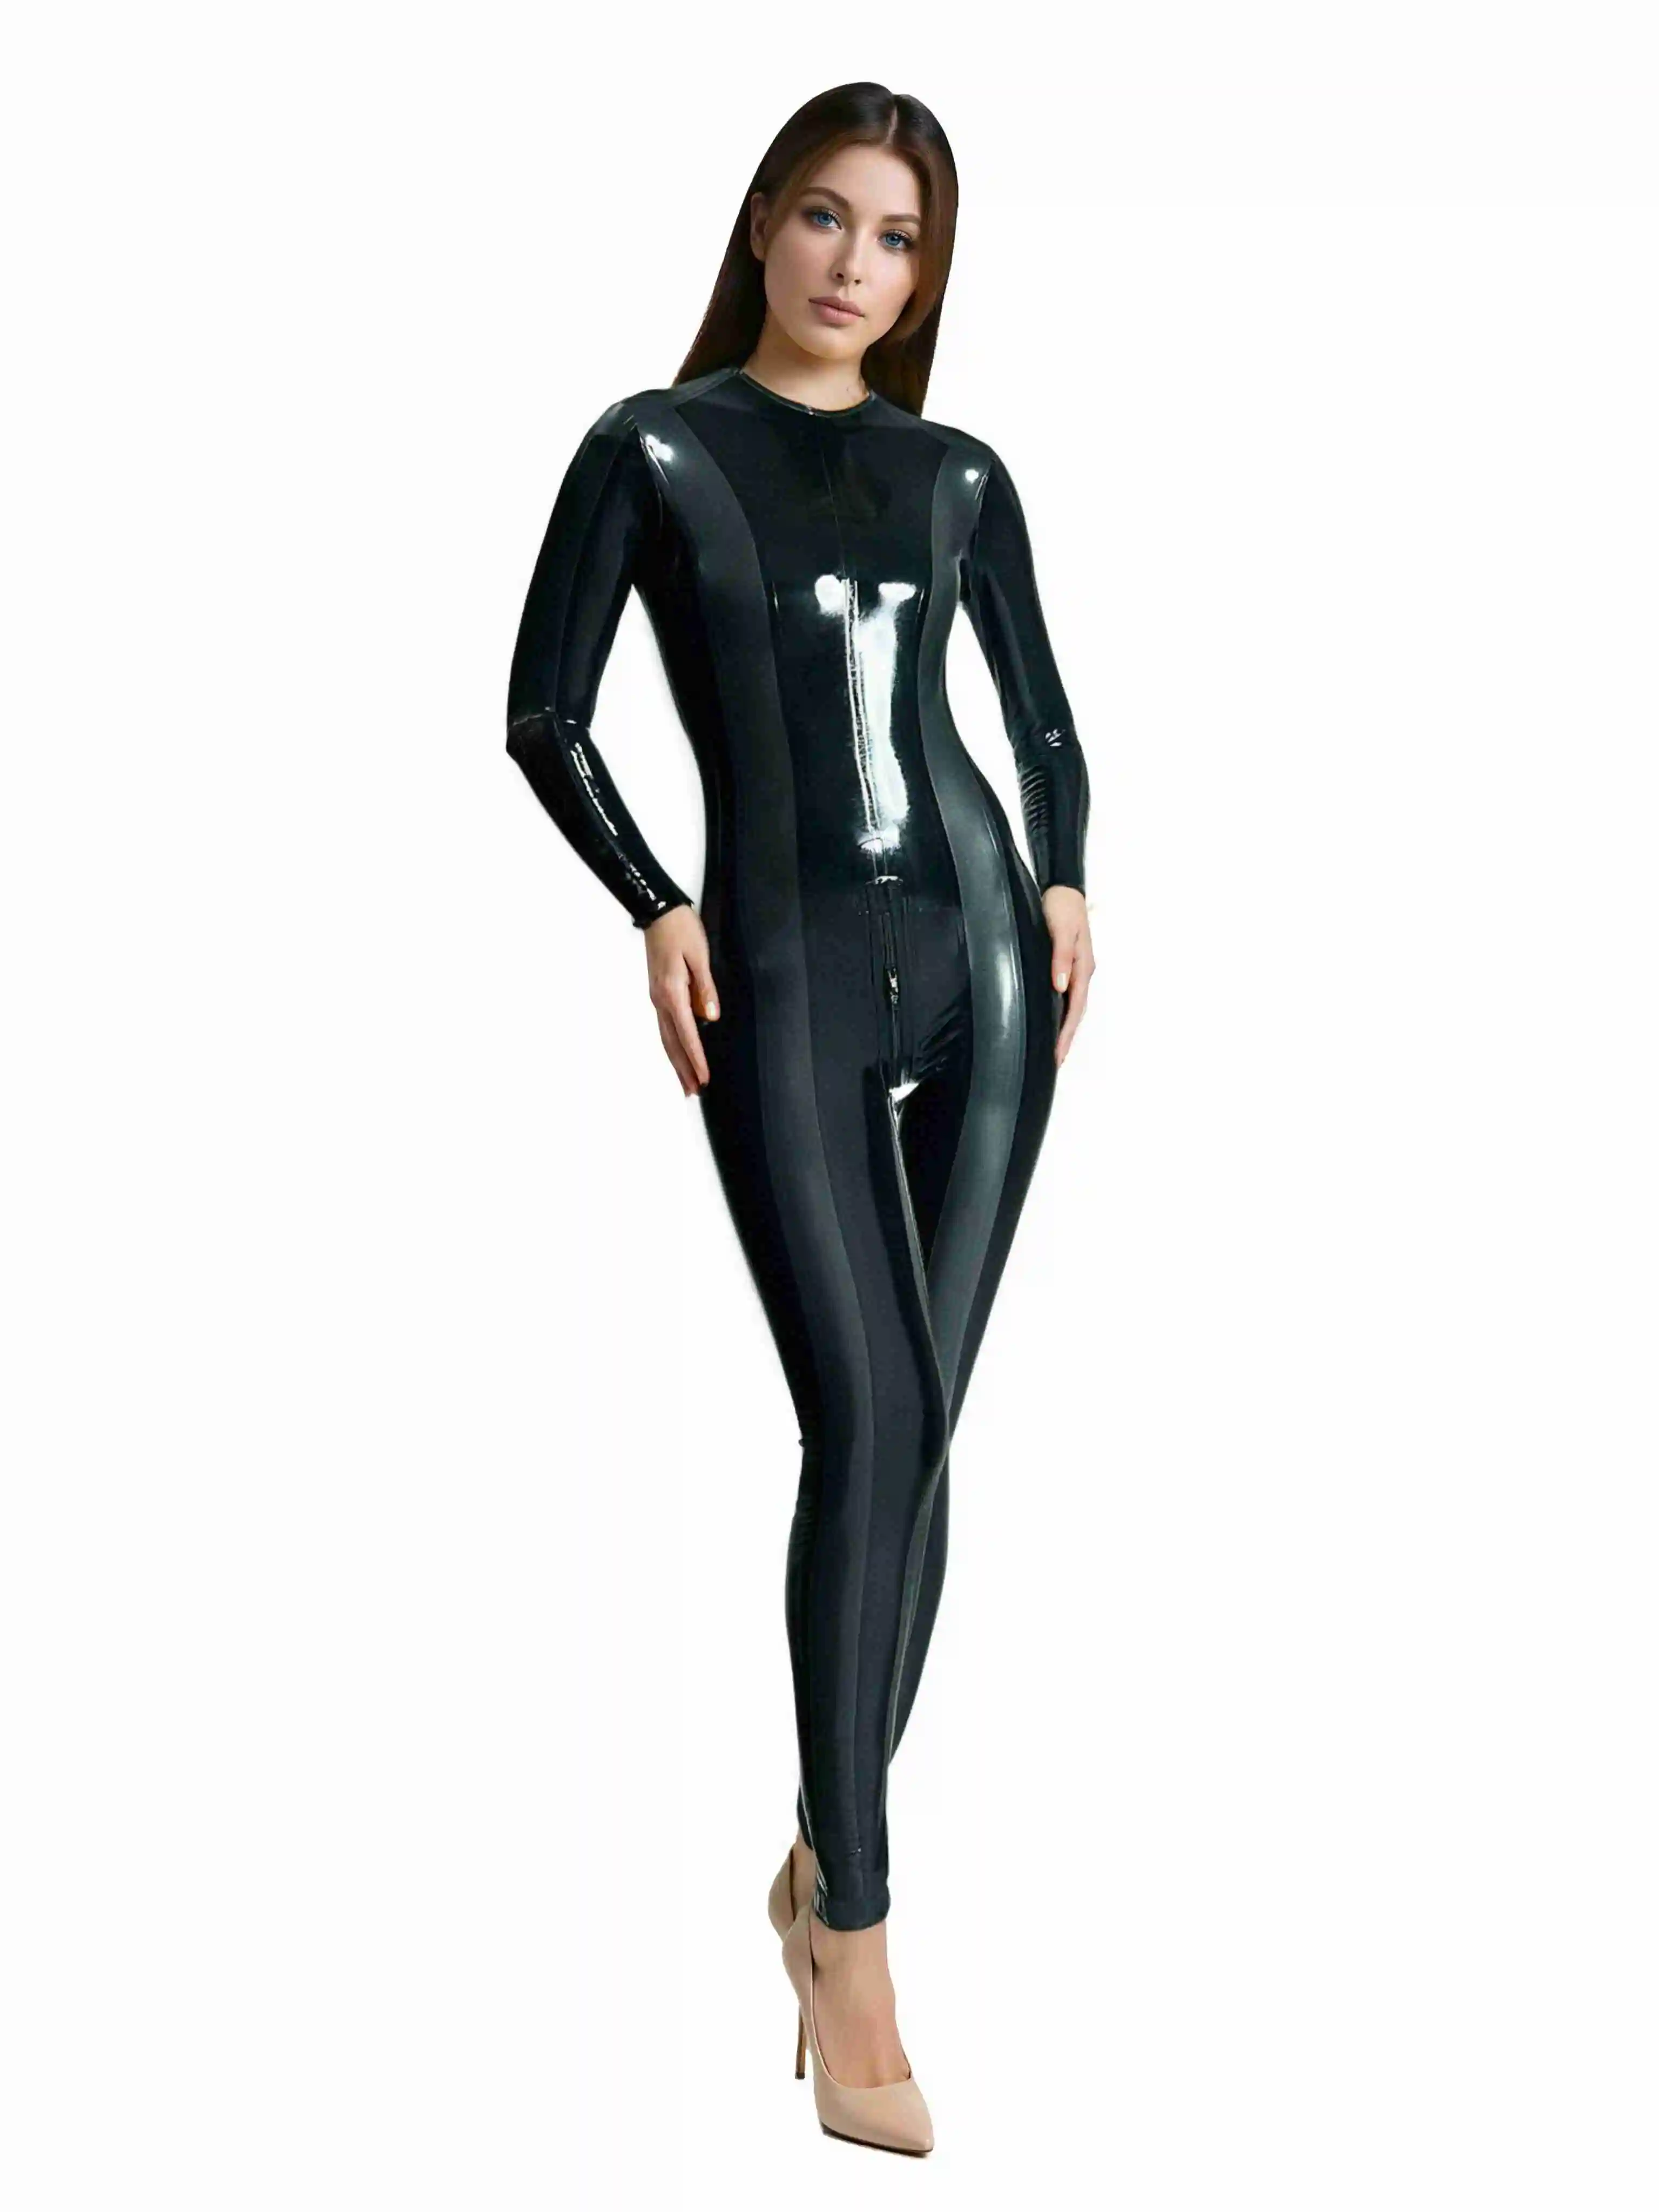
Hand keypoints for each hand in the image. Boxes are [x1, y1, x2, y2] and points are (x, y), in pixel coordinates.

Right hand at [644, 905, 718, 1095]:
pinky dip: (672, 1044)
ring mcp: (656, 997)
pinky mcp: (658, 992)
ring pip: (665, 1037)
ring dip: (676, 1061)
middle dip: (683, 1069)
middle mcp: (660, 999)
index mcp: (672, 992)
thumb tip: (711, 1017)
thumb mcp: (699, 956)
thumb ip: (705, 988)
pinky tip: (678, 1052)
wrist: (658, 911)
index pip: (687, 1033)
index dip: (696, 1058)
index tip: (704, 1077)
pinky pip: (665, 1025)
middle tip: (693, 1092)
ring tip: (686, 1082)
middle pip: (671, 1042)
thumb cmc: (681, 929)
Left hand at [1042, 885, 1092, 1068]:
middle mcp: (1082, 972)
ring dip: (1065, 1029)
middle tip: (1055, 1062)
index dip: (1066, 1033)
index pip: (1075, 1009)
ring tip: (1055, 1050)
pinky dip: (1061, 1013)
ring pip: (1071, 1007)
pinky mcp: (1067, 965)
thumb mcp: (1061, 928)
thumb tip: (1060, 986)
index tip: (1058, 1055)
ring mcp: (1076, 970)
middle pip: (1075, 1013)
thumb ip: (1060, 957)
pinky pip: (1066, 996)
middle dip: (1066, 1039)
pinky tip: (1052, 1021)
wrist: (1063, 886)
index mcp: (1082, 967)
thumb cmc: (1061, 905)